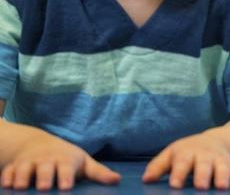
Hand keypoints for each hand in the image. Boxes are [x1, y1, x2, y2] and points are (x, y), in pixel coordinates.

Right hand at [0, 127, 119, 190]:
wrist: (39, 145)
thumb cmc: (66, 158)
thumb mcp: (83, 162)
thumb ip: (98, 172)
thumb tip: (117, 180)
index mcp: (65, 161)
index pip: (66, 168)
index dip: (66, 176)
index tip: (66, 186)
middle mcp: (46, 161)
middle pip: (45, 169)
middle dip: (45, 177)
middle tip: (46, 187)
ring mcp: (29, 163)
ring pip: (24, 169)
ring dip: (22, 178)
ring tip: (21, 187)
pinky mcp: (14, 167)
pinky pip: (8, 172)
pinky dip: (6, 178)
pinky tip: (6, 186)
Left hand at [142, 130, 229, 189]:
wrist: (213, 141)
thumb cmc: (186, 153)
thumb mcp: (171, 154)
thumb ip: (158, 166)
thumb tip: (146, 179)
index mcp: (187, 153)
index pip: (182, 162)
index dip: (178, 173)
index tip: (175, 184)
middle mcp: (205, 156)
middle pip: (204, 165)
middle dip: (203, 175)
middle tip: (200, 187)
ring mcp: (220, 161)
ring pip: (223, 167)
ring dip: (223, 176)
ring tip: (222, 187)